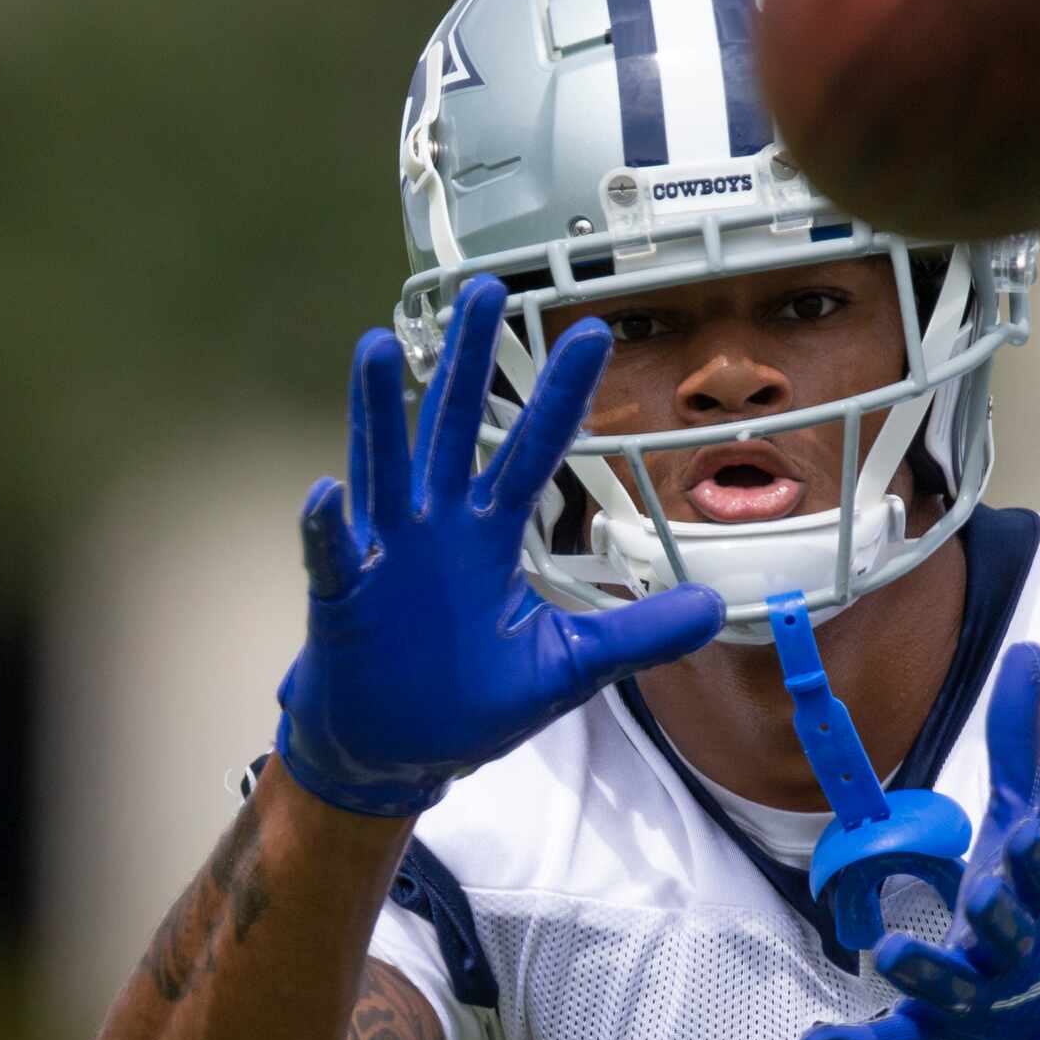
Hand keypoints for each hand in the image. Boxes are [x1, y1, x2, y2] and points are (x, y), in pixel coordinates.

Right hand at [275, 276, 723, 816]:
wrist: (399, 750)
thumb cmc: (471, 701)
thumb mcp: (570, 666)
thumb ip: (636, 636)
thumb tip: (712, 610)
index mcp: (492, 536)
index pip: (534, 452)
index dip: (560, 396)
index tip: (591, 334)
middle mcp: (439, 527)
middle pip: (456, 429)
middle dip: (470, 364)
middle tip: (484, 290)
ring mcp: (387, 553)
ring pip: (384, 466)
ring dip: (380, 411)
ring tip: (379, 346)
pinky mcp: (343, 595)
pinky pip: (333, 553)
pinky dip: (327, 526)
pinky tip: (327, 490)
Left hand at [796, 644, 1039, 1039]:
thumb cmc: (1032, 905)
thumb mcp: (1030, 824)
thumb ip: (1020, 744)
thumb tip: (1028, 650)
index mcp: (1035, 899)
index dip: (1033, 861)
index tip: (1023, 835)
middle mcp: (1008, 953)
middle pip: (1006, 934)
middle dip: (998, 916)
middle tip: (981, 898)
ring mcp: (970, 1003)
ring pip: (946, 990)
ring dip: (922, 970)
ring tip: (892, 951)